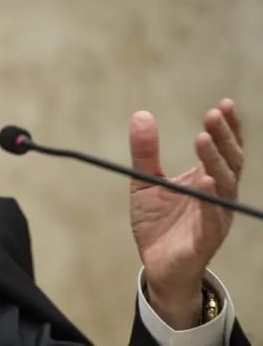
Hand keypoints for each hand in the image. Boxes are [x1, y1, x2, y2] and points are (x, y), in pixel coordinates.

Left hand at [129, 98, 242, 329]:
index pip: (223, 150)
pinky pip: (212, 218)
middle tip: (213, 114)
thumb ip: (145, 152)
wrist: (156, 265)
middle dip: (223, 137)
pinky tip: (207, 181)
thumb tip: (141, 114)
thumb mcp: (145, 181)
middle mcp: (217, 196)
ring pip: (224, 186)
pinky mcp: (205, 239)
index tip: (224, 104)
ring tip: (204, 139)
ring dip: (215, 161)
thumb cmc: (158, 223)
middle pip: (229, 162)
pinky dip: (211, 199)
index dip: (227, 128)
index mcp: (207, 180)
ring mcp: (214, 217)